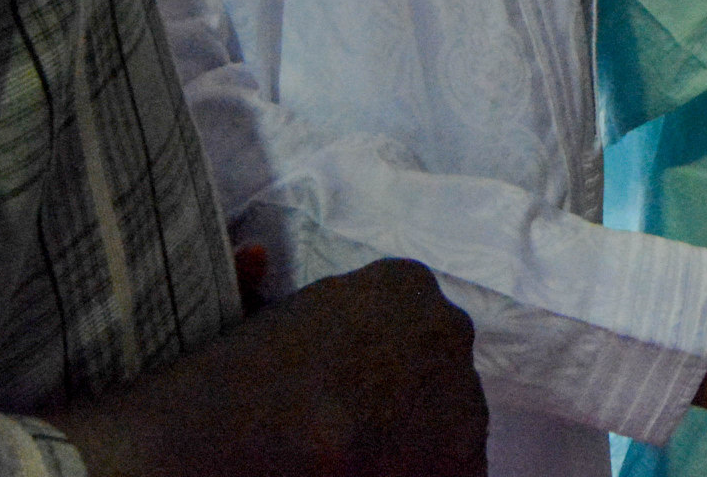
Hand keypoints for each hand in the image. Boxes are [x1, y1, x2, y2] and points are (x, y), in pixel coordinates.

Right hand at [50, 257, 485, 475]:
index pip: (410, 323)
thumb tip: (255, 252)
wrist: (245, 445)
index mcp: (405, 284)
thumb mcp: (252, 317)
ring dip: (418, 443)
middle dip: (406, 399)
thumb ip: (265, 286)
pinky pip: (454, 473)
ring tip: (365, 460)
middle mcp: (448, 331)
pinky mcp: (465, 464)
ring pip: (452, 426)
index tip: (345, 390)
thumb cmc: (240, 380)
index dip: (377, 363)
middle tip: (353, 429)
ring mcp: (464, 399)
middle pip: (436, 370)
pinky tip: (376, 476)